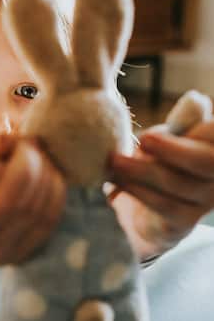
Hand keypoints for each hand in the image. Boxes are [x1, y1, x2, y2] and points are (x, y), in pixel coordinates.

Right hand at [0, 138, 66, 275]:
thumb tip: (12, 139)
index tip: (0, 145)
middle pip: (9, 200)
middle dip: (28, 163)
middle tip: (30, 143)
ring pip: (33, 210)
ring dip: (45, 175)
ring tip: (40, 155)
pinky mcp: (19, 256)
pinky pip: (47, 221)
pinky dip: (54, 193)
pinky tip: (49, 174)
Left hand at [110, 121, 213, 250]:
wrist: (144, 214)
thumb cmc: (157, 163)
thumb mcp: (167, 139)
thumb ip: (182, 122)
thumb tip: (196, 99)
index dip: (199, 130)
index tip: (157, 130)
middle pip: (206, 161)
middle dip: (171, 149)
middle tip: (141, 139)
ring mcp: (205, 201)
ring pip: (177, 183)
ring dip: (141, 170)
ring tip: (115, 162)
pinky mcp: (184, 221)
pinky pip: (164, 205)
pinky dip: (138, 191)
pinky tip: (117, 183)